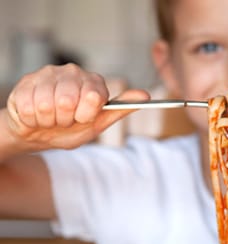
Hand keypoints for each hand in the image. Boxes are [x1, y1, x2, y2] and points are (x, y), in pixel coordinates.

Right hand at [4, 63, 148, 151]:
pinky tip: (35, 115)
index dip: (85, 114)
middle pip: (67, 101)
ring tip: (50, 118)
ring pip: (46, 104)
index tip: (82, 118)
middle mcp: (73, 72)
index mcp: (94, 83)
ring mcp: (49, 73)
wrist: (39, 134)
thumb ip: (120, 109)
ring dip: (48, 120)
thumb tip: (146, 96)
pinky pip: (29, 106)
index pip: (94, 96)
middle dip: (65, 119)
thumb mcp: (99, 124)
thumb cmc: (71, 128)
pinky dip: (32, 118)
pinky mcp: (27, 80)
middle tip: (65, 119)